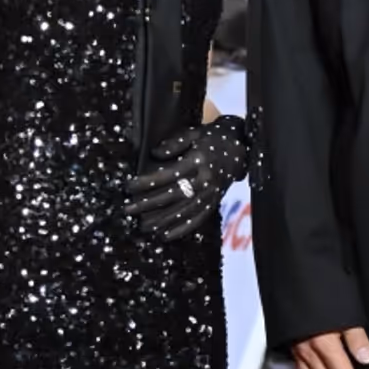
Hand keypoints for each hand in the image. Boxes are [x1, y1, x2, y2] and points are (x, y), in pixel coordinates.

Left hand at [123, 114, 245, 239]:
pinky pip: (198, 219)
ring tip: (143, 226)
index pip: (168, 174)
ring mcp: (211, 193)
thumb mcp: (193, 132)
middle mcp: (205, 179)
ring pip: (184, 211)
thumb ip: (174, 142)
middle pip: (173, 195)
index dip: (147, 182)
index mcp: (198, 160)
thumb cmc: (211, 138)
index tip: (129, 187)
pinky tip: (166, 236)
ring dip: (162, 221)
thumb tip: (155, 153)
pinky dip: (182, 229)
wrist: (240, 147)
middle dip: (148, 204)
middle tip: (128, 210)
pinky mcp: (215, 202)